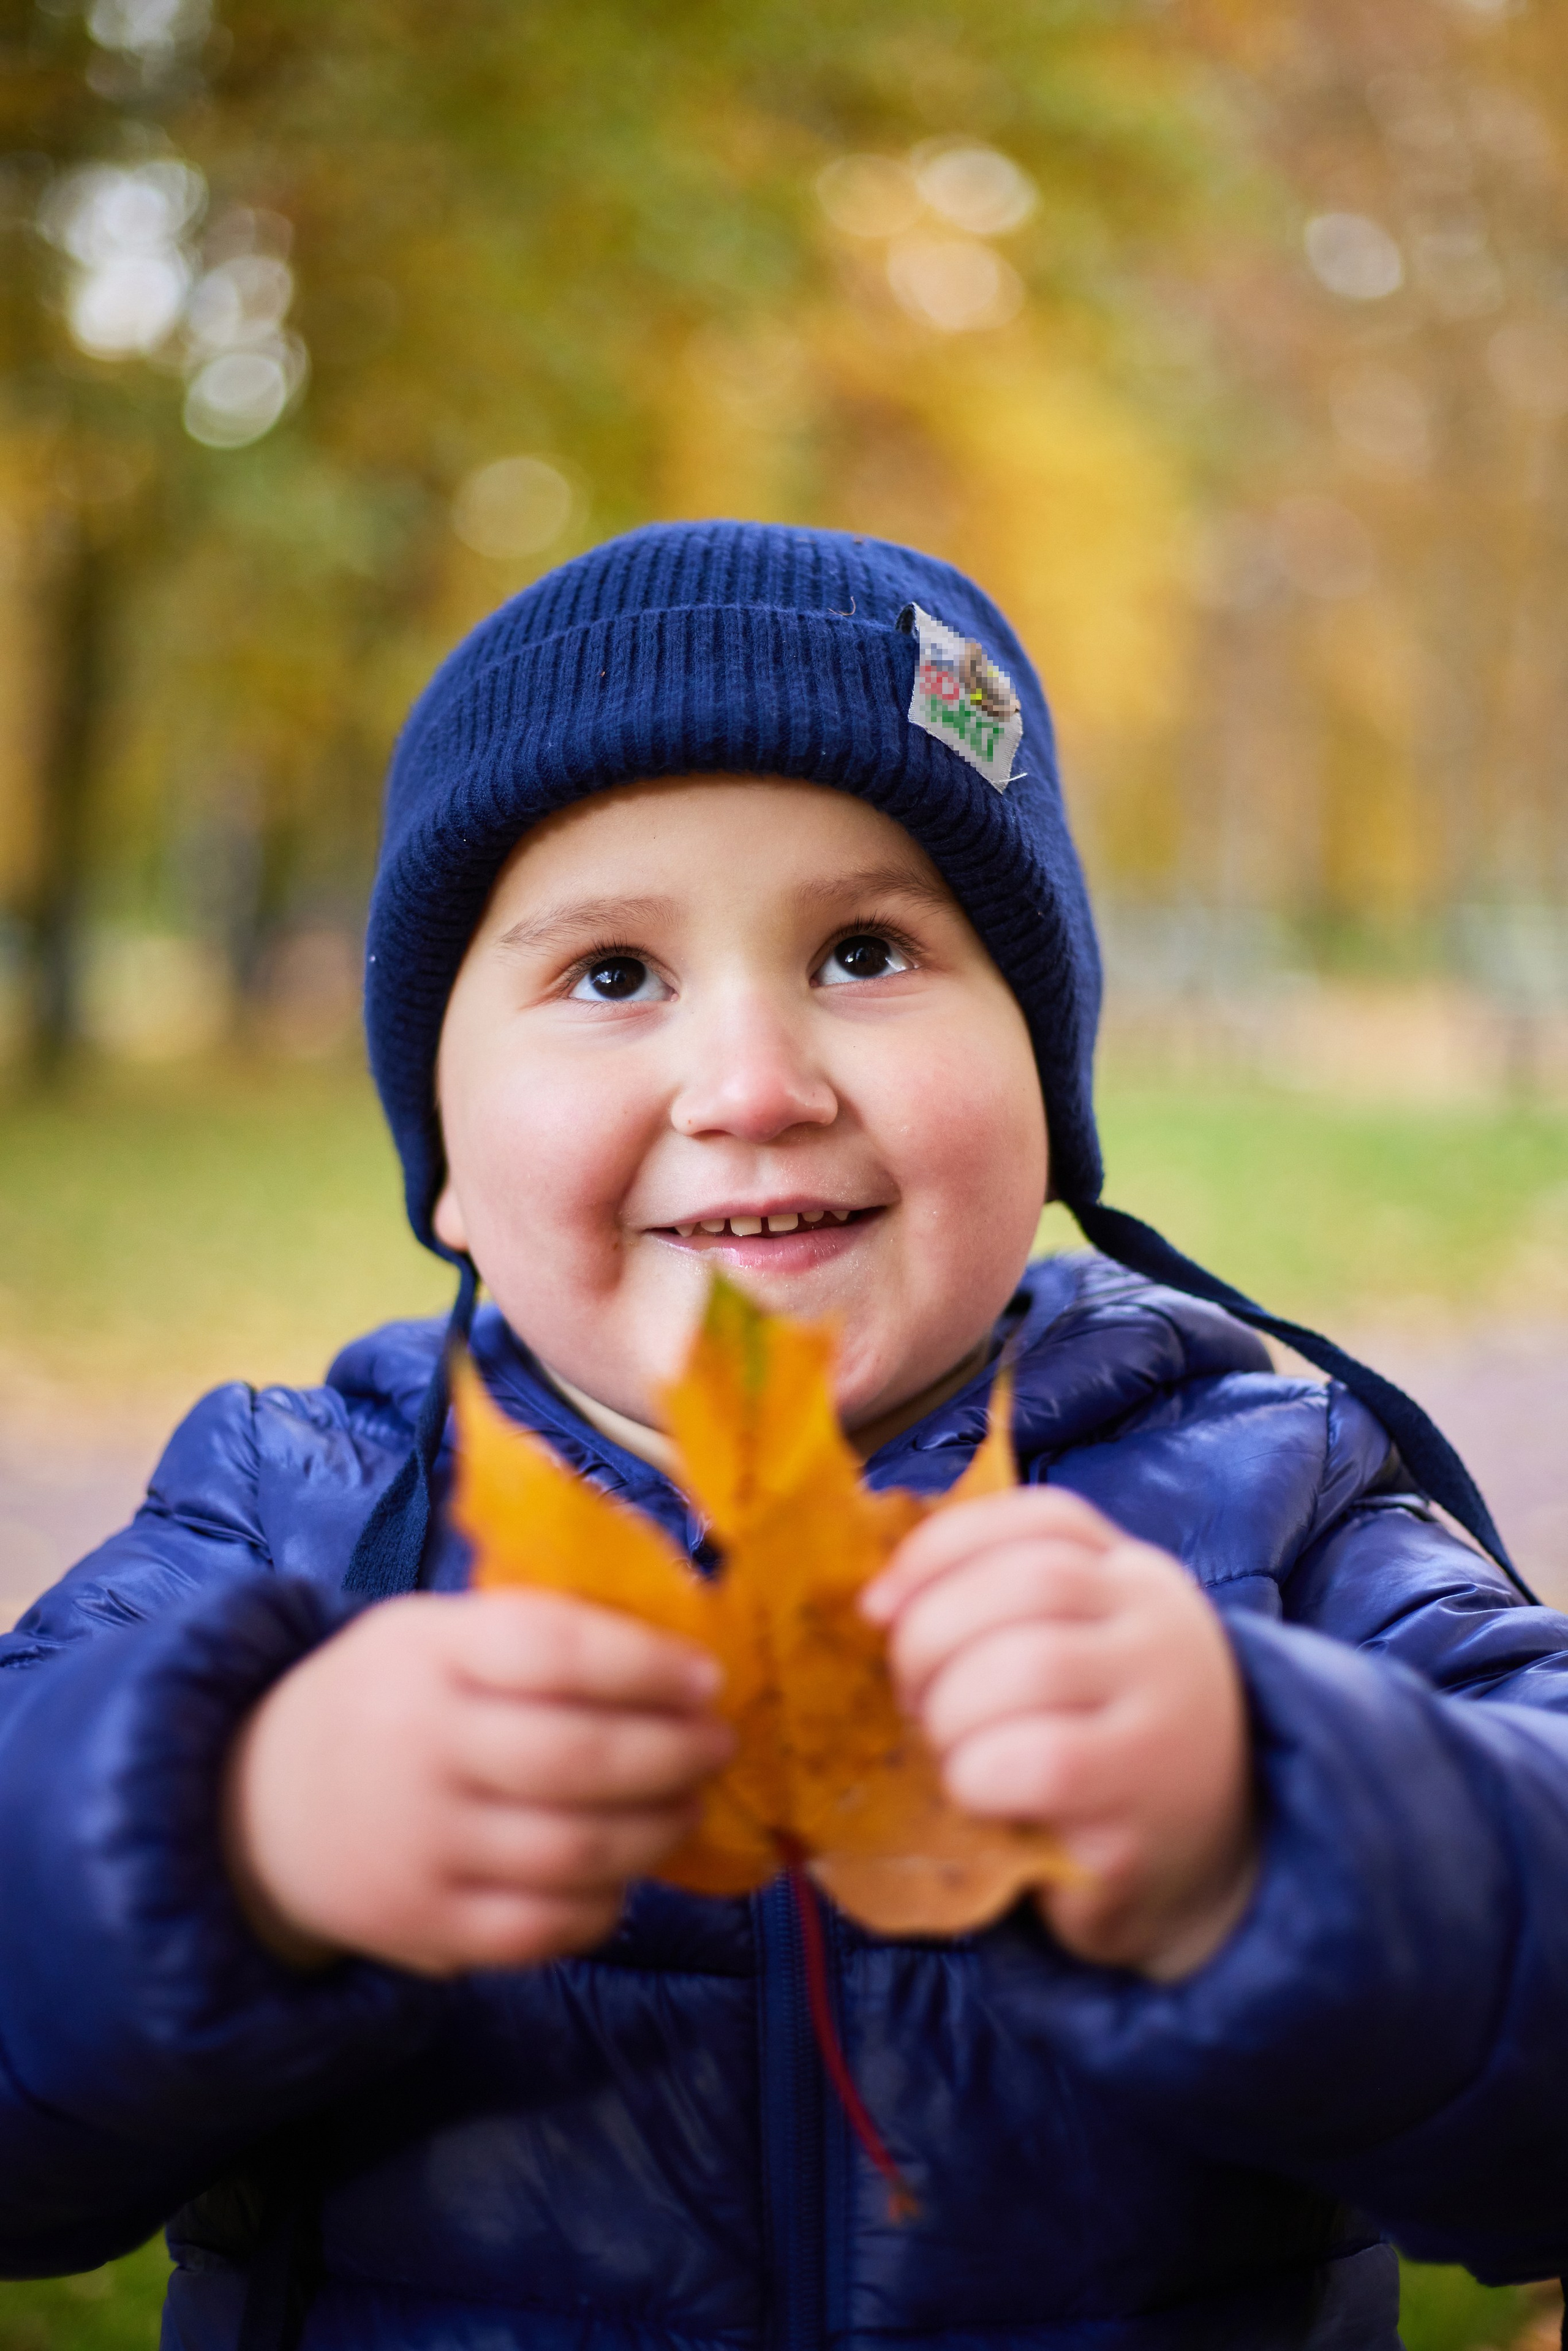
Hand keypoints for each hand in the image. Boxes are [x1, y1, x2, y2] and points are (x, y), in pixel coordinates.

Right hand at [222, 1590, 732, 1975]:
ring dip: (658, 1830)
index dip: (646, 1663)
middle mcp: (423, 1747)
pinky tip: (626, 1874)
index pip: (555, 1649)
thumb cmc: (388, 1698)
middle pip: (578, 1758)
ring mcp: (421, 1845)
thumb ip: (533, 1633)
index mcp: (431, 1653)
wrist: (259, 1804)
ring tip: (689, 1803)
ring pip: (575, 1850)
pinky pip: (542, 1928)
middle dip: (675, 1753)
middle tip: (719, 1742)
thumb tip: (676, 1643)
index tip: (707, 1675)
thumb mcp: (434, 1633)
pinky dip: (602, 1905)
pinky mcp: (423, 1925)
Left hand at [863, 1488, 1255, 1978]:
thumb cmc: (1101, 1742)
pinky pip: (1039, 1763)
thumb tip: (880, 1602)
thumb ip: (996, 1608)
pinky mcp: (1146, 1802)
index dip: (941, 1548)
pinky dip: (979, 1774)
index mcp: (1134, 1579)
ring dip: (951, 1712)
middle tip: (910, 1696)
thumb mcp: (1070, 1651)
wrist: (1210, 1857)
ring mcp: (1164, 1713)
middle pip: (1025, 1584)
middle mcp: (1160, 1630)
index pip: (1040, 1519)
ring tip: (948, 1749)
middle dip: (931, 1636)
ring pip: (1027, 1667)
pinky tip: (981, 1795)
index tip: (878, 1606)